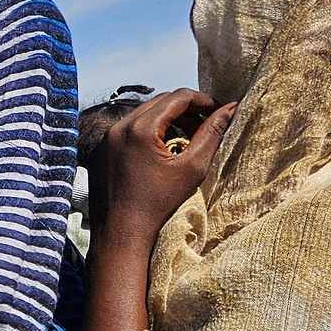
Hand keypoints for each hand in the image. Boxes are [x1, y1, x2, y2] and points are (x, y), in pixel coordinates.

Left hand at [95, 88, 235, 240]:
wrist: (121, 233)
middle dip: (186, 110)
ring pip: (143, 114)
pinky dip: (148, 132)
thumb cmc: (158, 204)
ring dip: (167, 120)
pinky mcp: (99, 151)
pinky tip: (163, 150)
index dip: (203, 100)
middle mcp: (117, 128)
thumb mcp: (192, 167)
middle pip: (160, 102)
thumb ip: (213, 133)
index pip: (178, 97)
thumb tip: (231, 108)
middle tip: (205, 125)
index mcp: (140, 129)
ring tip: (186, 138)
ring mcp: (104, 140)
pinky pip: (127, 130)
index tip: (218, 111)